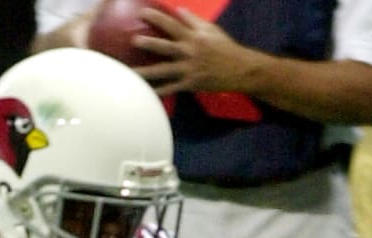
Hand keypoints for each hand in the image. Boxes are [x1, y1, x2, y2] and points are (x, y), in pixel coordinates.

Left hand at [132, 7, 260, 95]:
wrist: (240, 69)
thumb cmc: (224, 48)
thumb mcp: (211, 30)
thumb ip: (193, 20)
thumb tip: (177, 10)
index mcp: (194, 37)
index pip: (173, 25)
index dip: (157, 18)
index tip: (142, 12)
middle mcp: (190, 52)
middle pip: (166, 47)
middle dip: (150, 44)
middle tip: (133, 40)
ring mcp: (189, 69)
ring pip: (164, 71)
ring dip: (147, 72)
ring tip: (131, 73)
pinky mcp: (190, 84)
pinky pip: (172, 88)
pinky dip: (159, 92)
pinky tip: (146, 94)